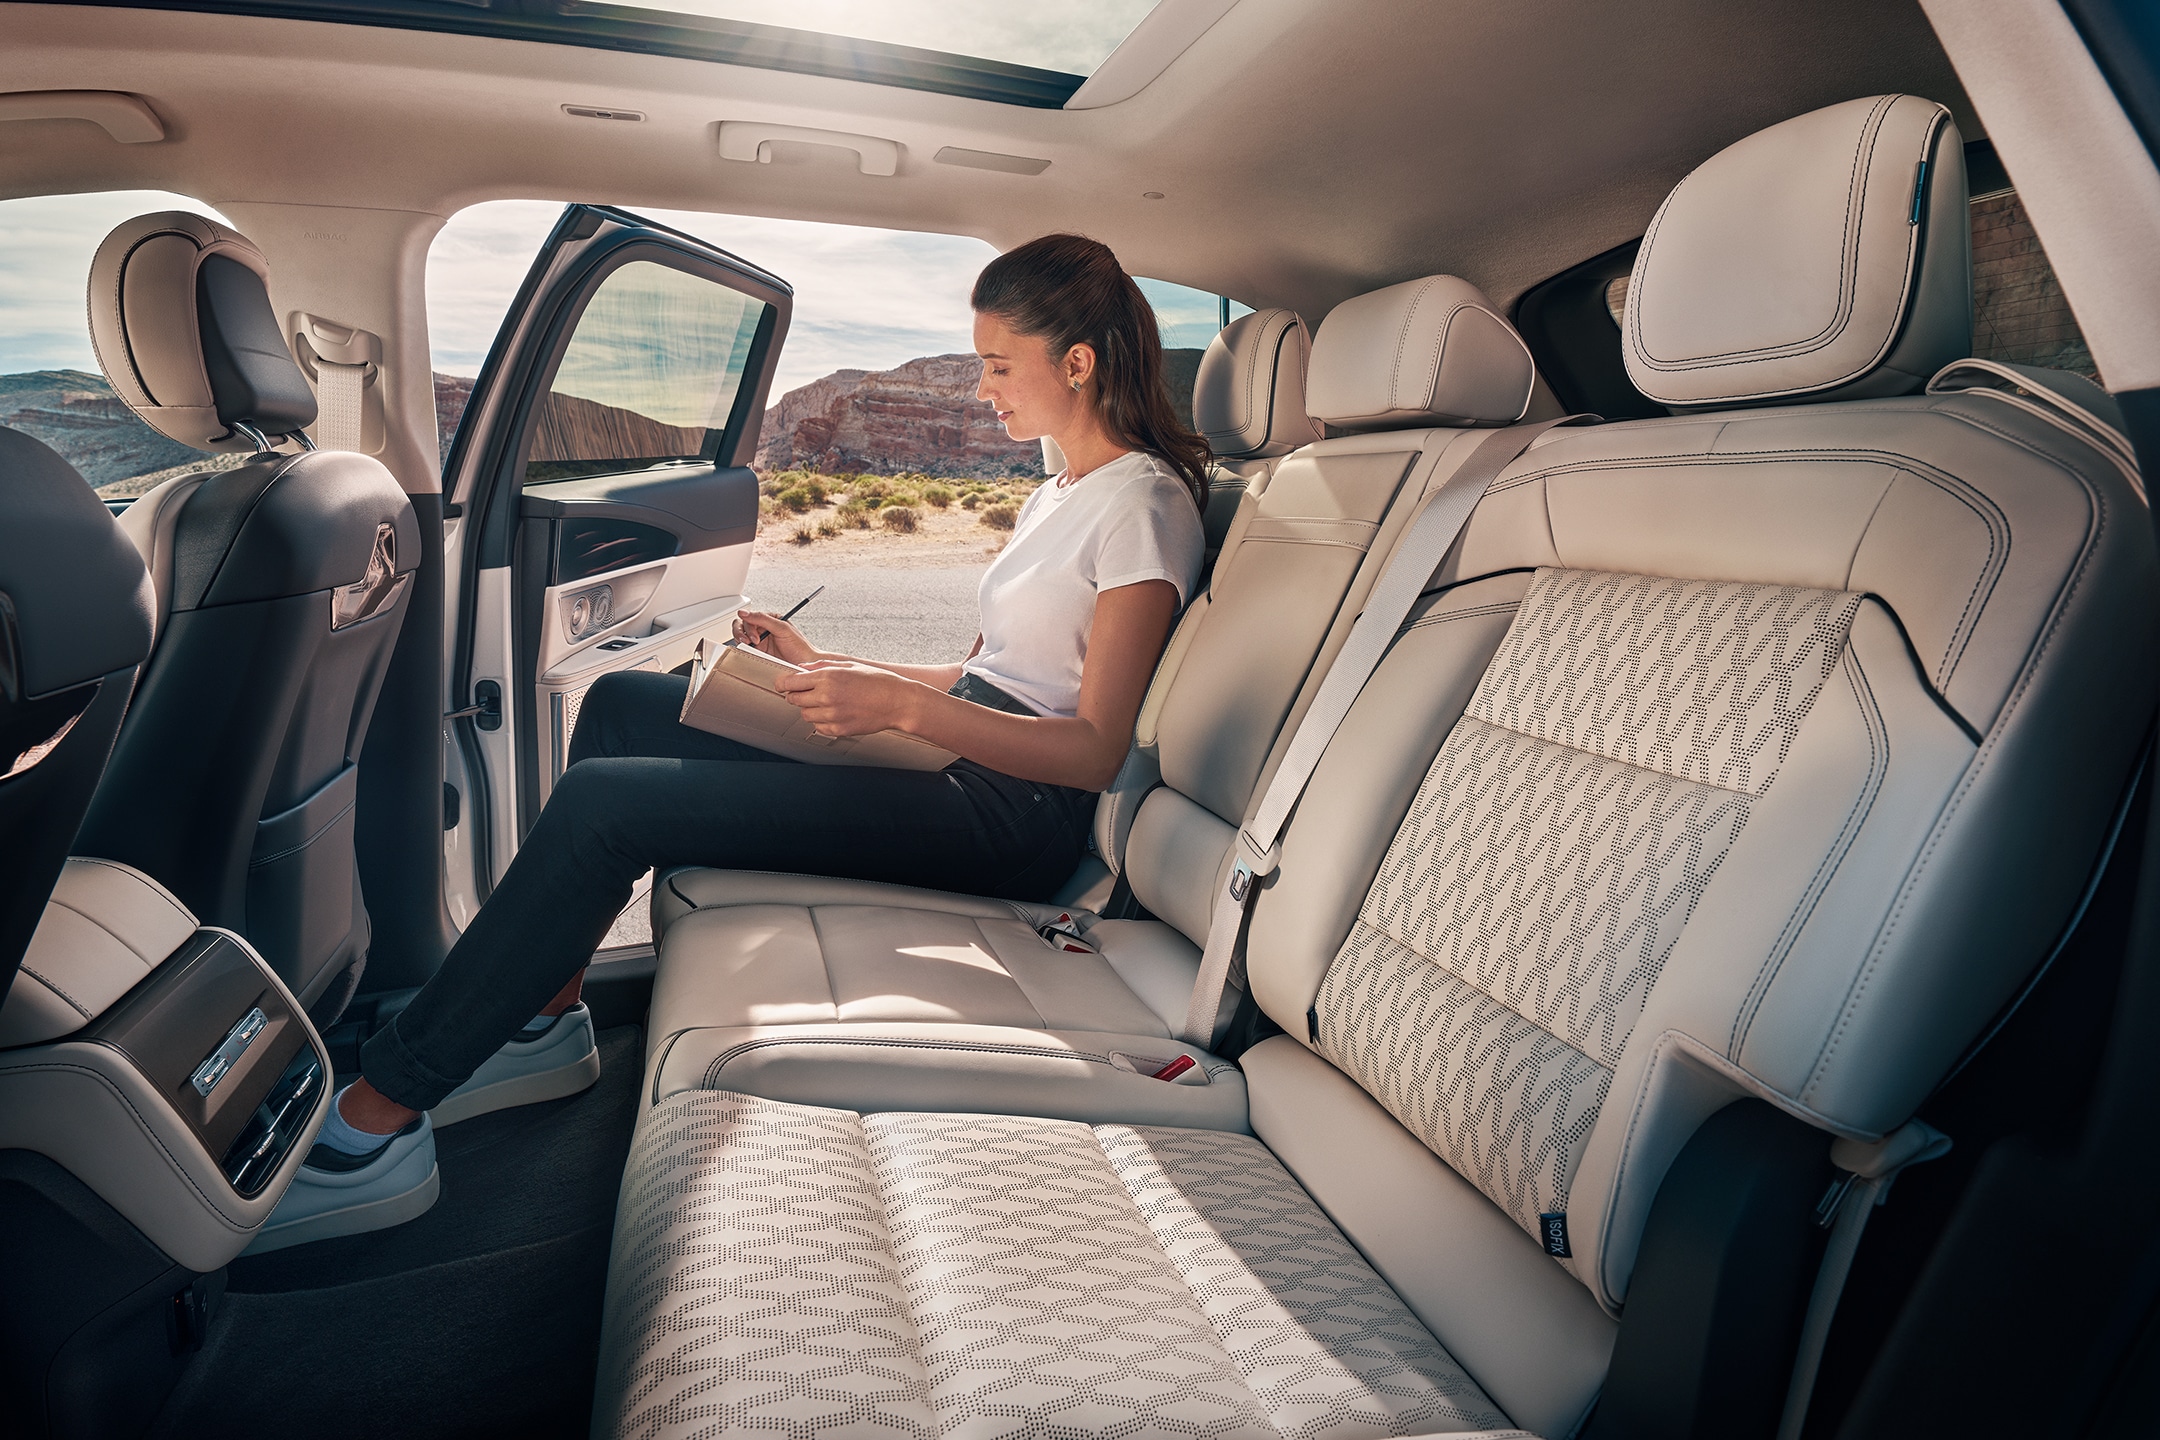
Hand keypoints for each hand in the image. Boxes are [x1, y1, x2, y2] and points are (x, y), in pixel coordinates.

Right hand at [732, 609, 818, 664]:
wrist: (805, 665)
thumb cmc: (799, 647)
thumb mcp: (782, 628)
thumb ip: (763, 619)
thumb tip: (744, 612)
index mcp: (770, 620)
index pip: (750, 617)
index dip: (748, 625)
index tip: (755, 636)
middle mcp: (763, 630)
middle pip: (741, 626)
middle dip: (741, 633)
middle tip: (749, 642)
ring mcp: (759, 642)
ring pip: (740, 637)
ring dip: (740, 640)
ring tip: (748, 646)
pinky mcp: (757, 654)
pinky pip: (744, 650)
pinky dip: (742, 650)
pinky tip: (748, 653)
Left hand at [774, 662, 921, 736]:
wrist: (898, 701)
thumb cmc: (877, 681)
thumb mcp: (849, 665)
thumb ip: (821, 666)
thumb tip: (802, 668)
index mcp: (827, 677)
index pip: (790, 682)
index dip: (783, 683)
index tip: (783, 684)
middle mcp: (826, 696)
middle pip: (793, 699)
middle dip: (796, 695)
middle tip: (806, 692)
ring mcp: (832, 715)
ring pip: (805, 715)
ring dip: (809, 709)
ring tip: (824, 702)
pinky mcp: (839, 729)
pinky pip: (818, 726)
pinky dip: (821, 721)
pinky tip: (834, 712)